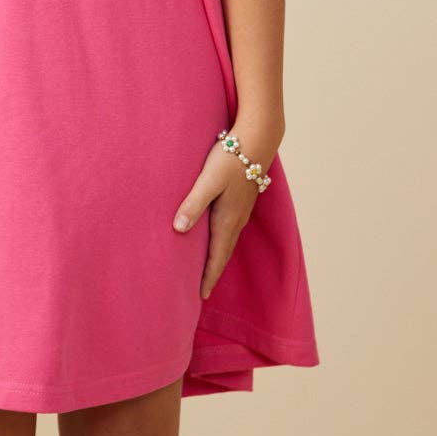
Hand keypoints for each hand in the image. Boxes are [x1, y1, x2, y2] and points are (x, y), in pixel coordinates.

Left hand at [171, 118, 282, 298]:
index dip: (208, 276)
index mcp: (227, 219)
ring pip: (228, 240)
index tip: (201, 296)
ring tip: (208, 268)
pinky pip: (231, 228)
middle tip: (203, 290)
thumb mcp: (207, 181)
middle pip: (223, 252)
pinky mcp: (242, 198)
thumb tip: (178, 230)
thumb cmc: (229, 158)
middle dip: (213, 272)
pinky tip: (217, 236)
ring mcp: (241, 209)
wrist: (257, 139)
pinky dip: (223, 240)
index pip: (216, 256)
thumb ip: (192, 204)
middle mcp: (236, 219)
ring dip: (219, 256)